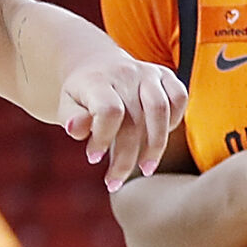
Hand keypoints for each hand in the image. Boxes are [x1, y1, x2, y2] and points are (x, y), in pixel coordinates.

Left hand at [61, 57, 187, 191]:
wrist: (98, 64)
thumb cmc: (82, 94)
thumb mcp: (67, 105)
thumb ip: (71, 118)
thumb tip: (75, 129)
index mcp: (98, 80)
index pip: (108, 111)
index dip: (103, 139)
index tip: (93, 158)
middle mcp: (125, 74)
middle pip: (134, 120)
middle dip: (126, 157)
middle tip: (114, 182)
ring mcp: (148, 73)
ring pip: (161, 110)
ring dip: (156, 145)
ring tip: (146, 169)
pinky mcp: (165, 75)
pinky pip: (180, 98)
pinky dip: (174, 122)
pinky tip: (157, 140)